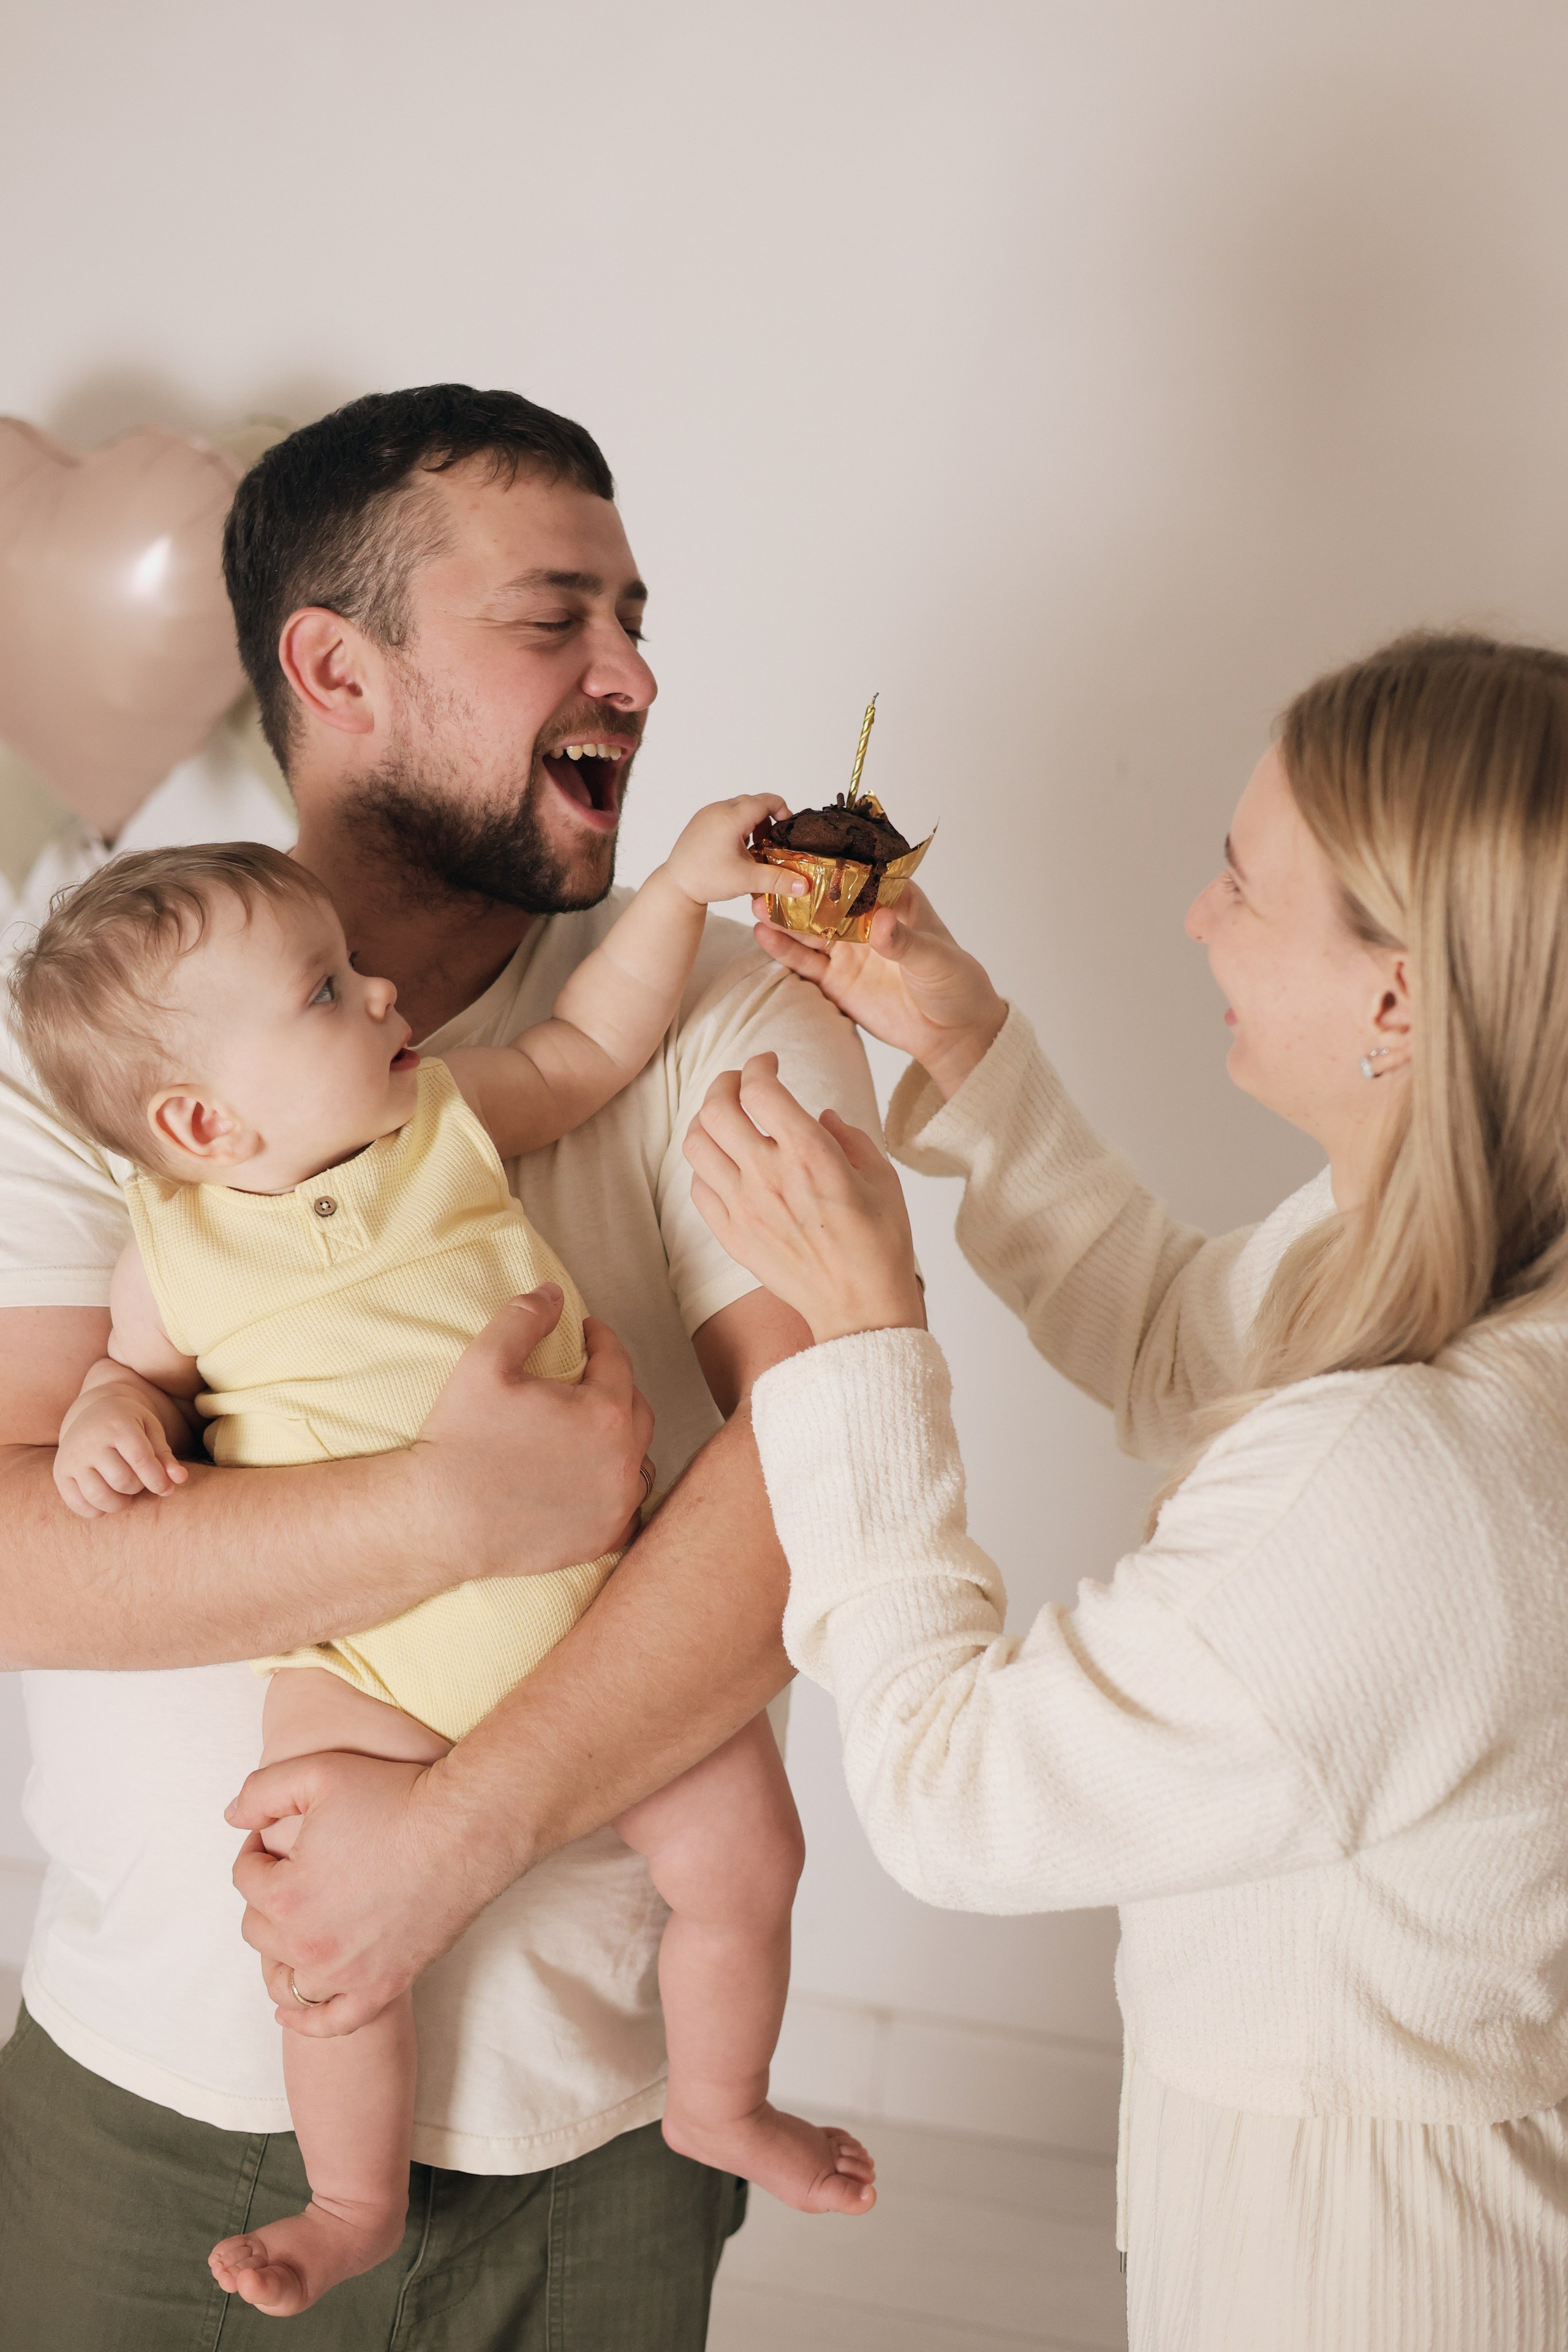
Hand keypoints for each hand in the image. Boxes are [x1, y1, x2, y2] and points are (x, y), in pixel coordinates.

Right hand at [53, 1380, 189, 1516]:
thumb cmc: (129, 1424)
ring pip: (99, 1496)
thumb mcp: (150, 1430)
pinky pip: (79, 1505)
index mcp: (117, 1425)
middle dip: (138, 1488)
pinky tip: (107, 1498)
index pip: (140, 1460)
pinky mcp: (60, 1473)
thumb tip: (180, 1480)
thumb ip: (165, 1456)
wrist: (92, 1412)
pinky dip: (97, 1510)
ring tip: (125, 1493)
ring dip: (120, 1503)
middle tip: (138, 1481)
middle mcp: (90, 1441)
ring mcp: (71, 1458)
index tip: (166, 1489)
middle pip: (122, 1481)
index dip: (157, 1480)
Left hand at [228, 1749, 493, 2034]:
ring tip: (301, 1921)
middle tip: (297, 1869)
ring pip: (286, 1978)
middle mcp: (310, 1944)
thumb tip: (232, 1818)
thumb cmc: (396, 1797)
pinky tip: (290, 2008)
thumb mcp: (319, 1772)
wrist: (466, 1830)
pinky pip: (331, 2022)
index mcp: (287, 1895)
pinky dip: (306, 2021)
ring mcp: (346, 1973)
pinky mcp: (382, 1987)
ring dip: (282, 1950)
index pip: (245, 1878)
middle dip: (268, 1896)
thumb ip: (261, 1791)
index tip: (278, 1835)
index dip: (256, 1850)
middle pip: (258, 1929)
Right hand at [410, 1285, 653, 1579]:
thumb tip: (553, 1293)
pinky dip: (616, 1489)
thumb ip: (524, 1318)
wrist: (438, 1519)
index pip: (617, 1361)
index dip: (601, 1339)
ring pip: (638, 1460)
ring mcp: (615, 1505)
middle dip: (616, 1386)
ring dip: (622, 1439)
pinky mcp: (601, 1539)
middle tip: (588, 1377)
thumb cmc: (460, 1439)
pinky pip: (627, 1508)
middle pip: (636, 1410)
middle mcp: (622, 1461)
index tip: (587, 1333)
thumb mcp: (484, 1362)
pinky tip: (594, 1479)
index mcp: (604, 1413)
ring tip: (592, 1428)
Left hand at [664, 793, 807, 907]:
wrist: (676, 885)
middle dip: (767, 818)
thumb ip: (778, 880)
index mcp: (731, 818)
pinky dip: (737, 824)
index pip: (766, 800)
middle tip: (771, 841)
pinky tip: (737, 847)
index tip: (787, 828)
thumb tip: (804, 885)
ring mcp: (707, 813)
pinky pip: (725, 813)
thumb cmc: (706, 879)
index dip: (782, 810)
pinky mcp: (700, 821)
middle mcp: (718, 810)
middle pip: (753, 802)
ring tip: (754, 845)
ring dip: (752, 821)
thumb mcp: (747, 880)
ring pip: (739, 807)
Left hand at [684, 1054, 925, 1345]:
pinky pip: (698, 1187)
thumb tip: (821, 1116)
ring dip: (706, 1120)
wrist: (860, 1307)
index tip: (768, 1063)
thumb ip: (848, 1136)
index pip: (760, 1089)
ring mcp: (744, 1208)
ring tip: (725, 1118)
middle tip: (740, 1082)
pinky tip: (726, 1163)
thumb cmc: (880, 1242)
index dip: (759, 1066)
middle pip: (716, 1108)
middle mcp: (768, 1177)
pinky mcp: (732, 1235)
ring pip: (696, 1144)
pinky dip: (706, 1165)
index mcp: (809, 1155)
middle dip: (725, 1082)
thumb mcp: (882, 1176)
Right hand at [750, 882, 1006, 1098]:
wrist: (950, 1033)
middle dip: (797, 888)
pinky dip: (784, 949)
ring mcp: (848, 949)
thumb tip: (880, 922)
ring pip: (809, 928)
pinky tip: (763, 934)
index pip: (861, 874)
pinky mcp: (836, 979)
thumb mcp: (935, 959)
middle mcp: (866, 920)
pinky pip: (805, 962)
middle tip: (768, 875)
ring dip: (783, 916)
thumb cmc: (955, 984)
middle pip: (826, 899)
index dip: (833, 861)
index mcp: (895, 901)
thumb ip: (905, 941)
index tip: (804, 848)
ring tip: (757, 903)